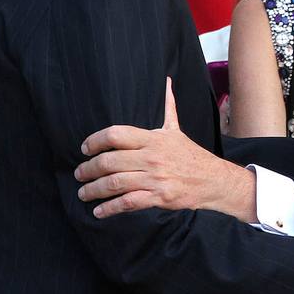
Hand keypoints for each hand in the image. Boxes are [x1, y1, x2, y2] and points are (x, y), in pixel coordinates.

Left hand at [76, 79, 255, 221]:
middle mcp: (151, 156)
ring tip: (84, 193)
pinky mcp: (158, 196)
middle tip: (79, 174)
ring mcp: (154, 177)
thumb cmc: (191, 155)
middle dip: (88, 169)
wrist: (213, 180)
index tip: (85, 149)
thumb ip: (168, 107)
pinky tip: (99, 211)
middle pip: (109, 161)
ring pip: (114, 183)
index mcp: (152, 138)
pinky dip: (109, 208)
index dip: (95, 141)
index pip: (115, 134)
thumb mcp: (176, 130)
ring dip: (93, 190)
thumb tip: (167, 82)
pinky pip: (127, 202)